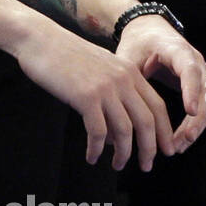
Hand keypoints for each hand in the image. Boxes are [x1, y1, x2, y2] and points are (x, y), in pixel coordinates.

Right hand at [14, 18, 201, 171]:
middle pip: (146, 121)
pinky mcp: (85, 97)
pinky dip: (96, 149)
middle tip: (146, 166)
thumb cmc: (64, 55)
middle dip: (150, 148)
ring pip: (124, 130)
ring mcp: (105, 88)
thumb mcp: (99, 67)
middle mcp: (122, 79)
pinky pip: (98, 132)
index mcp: (129, 71)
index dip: (164, 131)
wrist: (40, 39)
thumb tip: (116, 128)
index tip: (164, 150)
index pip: (157, 106)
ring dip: (123, 153)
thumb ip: (113, 90)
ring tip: (117, 165)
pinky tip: (91, 157)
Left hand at [113, 15, 205, 153]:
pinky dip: (192, 126)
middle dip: (196, 118)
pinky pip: (201, 109)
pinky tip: (179, 143)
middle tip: (183, 139)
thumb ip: (124, 82)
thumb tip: (114, 118)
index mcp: (179, 50)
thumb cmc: (137, 44)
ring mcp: (201, 75)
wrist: (149, 32)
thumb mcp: (128, 57)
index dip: (191, 91)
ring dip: (195, 127)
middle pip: (205, 92)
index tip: (190, 111)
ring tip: (177, 147)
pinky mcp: (198, 87)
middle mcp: (196, 62)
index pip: (191, 70)